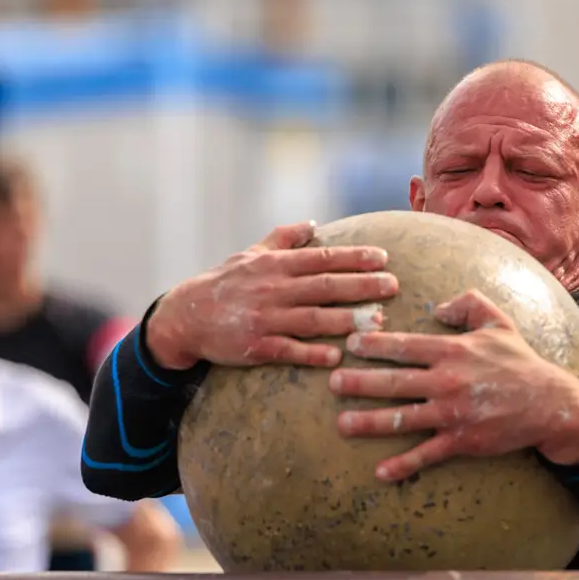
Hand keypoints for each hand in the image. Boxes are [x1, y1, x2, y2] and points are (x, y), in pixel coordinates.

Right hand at [146, 221, 398, 369]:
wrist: (185, 317)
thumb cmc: (225, 284)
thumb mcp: (251, 254)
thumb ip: (283, 238)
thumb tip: (313, 224)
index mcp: (275, 265)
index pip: (321, 258)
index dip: (353, 257)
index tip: (383, 258)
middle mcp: (273, 289)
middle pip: (324, 286)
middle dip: (361, 285)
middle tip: (393, 285)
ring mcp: (265, 318)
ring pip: (312, 318)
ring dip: (346, 319)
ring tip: (378, 321)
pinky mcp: (256, 346)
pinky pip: (289, 350)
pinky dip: (312, 353)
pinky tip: (336, 356)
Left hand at [329, 290, 578, 480]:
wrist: (549, 403)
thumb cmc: (520, 361)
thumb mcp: (498, 322)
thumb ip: (468, 303)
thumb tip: (437, 307)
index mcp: (452, 351)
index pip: (404, 346)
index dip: (374, 344)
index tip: (349, 344)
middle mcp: (447, 381)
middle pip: (393, 382)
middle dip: (359, 382)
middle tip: (332, 382)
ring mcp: (452, 414)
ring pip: (401, 418)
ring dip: (368, 422)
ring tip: (341, 423)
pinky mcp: (461, 441)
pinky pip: (427, 455)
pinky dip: (403, 465)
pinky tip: (380, 472)